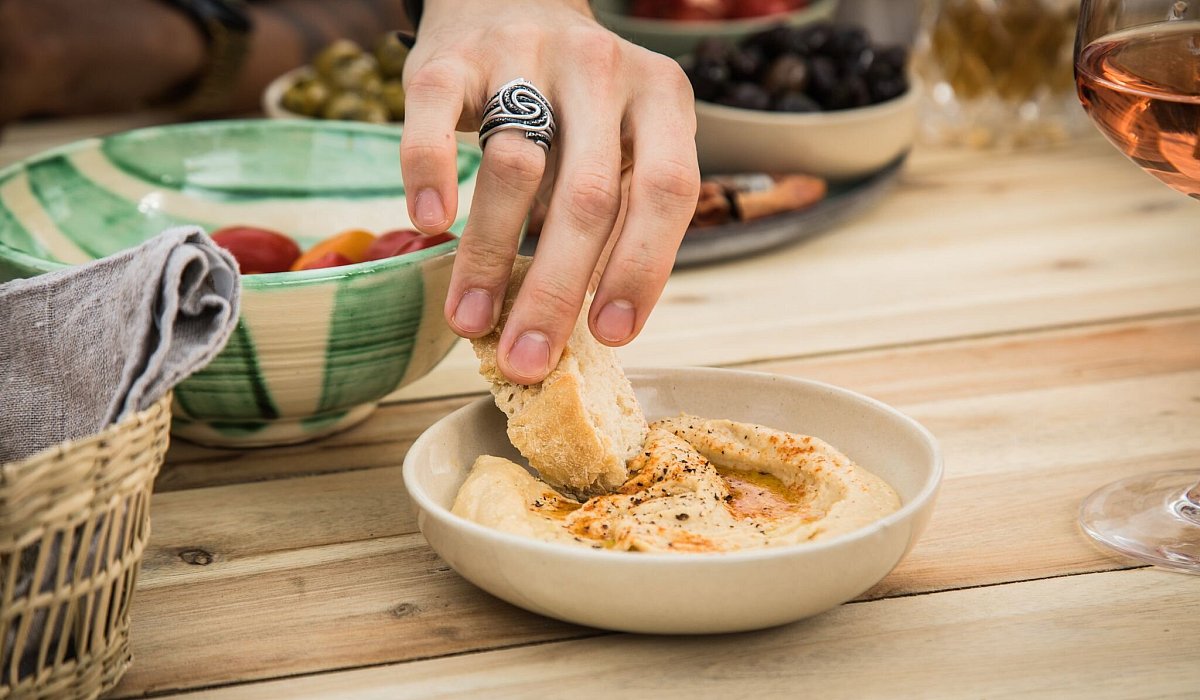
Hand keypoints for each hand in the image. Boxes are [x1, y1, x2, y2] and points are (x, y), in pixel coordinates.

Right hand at [401, 0, 700, 384]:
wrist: (514, 1)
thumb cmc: (577, 104)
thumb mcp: (624, 143)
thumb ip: (621, 214)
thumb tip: (595, 326)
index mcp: (662, 98)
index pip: (668, 191)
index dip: (643, 268)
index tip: (612, 336)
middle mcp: (602, 70)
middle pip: (588, 195)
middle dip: (557, 291)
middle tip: (528, 358)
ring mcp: (527, 55)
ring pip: (514, 165)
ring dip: (490, 255)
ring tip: (470, 320)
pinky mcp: (454, 57)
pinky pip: (435, 117)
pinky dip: (430, 173)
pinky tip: (430, 225)